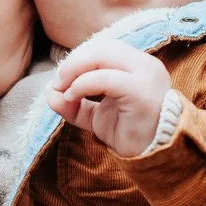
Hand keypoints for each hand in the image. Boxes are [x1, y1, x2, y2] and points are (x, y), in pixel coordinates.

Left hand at [47, 41, 173, 157]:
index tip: (61, 80)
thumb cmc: (130, 133)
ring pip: (102, 56)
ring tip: (63, 90)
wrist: (154, 157)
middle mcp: (146, 65)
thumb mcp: (97, 116)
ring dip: (74, 70)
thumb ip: (75, 104)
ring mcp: (146, 76)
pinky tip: (72, 97)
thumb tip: (50, 95)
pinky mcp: (140, 91)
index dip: (79, 58)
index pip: (104, 48)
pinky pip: (104, 78)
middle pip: (102, 47)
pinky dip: (82, 84)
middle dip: (73, 62)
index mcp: (139, 65)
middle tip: (57, 84)